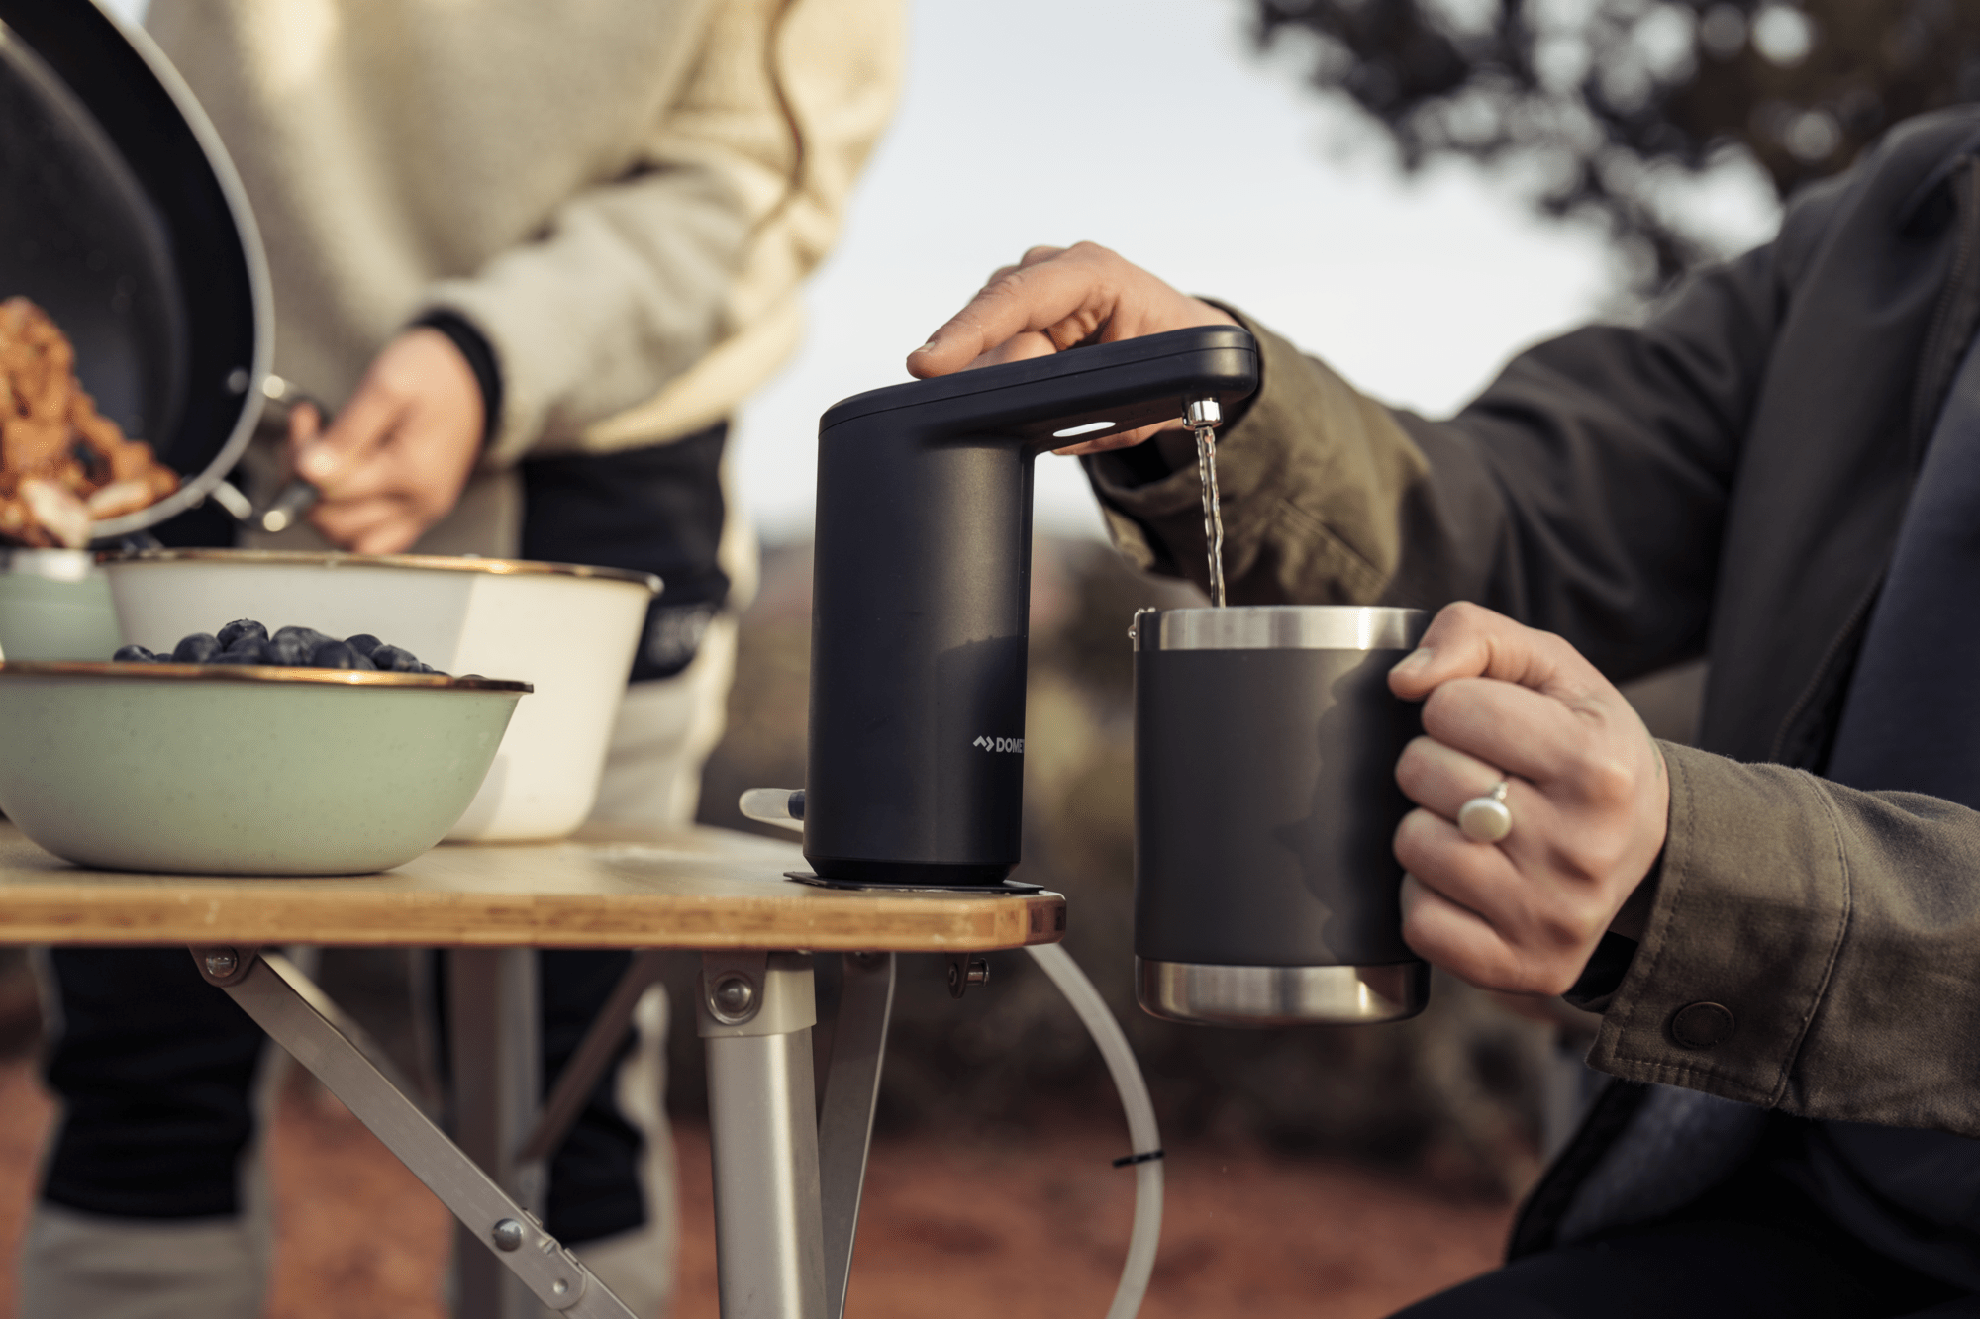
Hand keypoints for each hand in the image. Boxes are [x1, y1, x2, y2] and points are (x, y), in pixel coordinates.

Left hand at [288, 328, 483, 554]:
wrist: (473, 379)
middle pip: (335, 520)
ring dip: (322, 506)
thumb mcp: (387, 386)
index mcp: (411, 472)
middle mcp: (419, 502)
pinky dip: (349, 524)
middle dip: (305, 482)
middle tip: (310, 439)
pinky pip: (374, 542)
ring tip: (324, 465)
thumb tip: (309, 471)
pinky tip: (343, 491)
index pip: (331, 487)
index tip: (306, 418)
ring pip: (350, 538)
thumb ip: (348, 431)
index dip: (303, 454)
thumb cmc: (434, 375)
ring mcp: (421, 512)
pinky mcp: (420, 513)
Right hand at [906, 242, 1236, 453]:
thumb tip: (1029, 422)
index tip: (927, 364)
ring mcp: (1035, 280)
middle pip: (991, 316)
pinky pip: (990, 341)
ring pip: (985, 332)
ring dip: (987, 370)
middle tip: (967, 407)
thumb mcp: (1147, 388)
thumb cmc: (1175, 354)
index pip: (1017, 298)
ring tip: (1011, 402)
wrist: (1187, 336)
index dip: (967, 333)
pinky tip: (1001, 390)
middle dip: (973, 363)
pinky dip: (991, 370)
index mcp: (1095, 273)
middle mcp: (1058, 265)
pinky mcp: (1022, 304)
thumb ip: (1092, 404)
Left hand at [1387, 603, 1668, 995]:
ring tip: (1481, 828)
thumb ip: (1473, 634)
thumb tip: (1405, 680)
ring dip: (1428, 827)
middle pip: (1421, 772)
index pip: (1449, 706)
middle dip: (1436, 762)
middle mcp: (1581, 846)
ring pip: (1412, 845)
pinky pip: (1418, 922)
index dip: (1454, 708)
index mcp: (1595, 763)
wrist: (1650, 848)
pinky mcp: (1526, 968)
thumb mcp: (1551, 669)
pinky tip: (1473, 883)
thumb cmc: (1582, 744)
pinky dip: (1428, 897)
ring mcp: (1553, 915)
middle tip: (1487, 778)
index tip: (1494, 729)